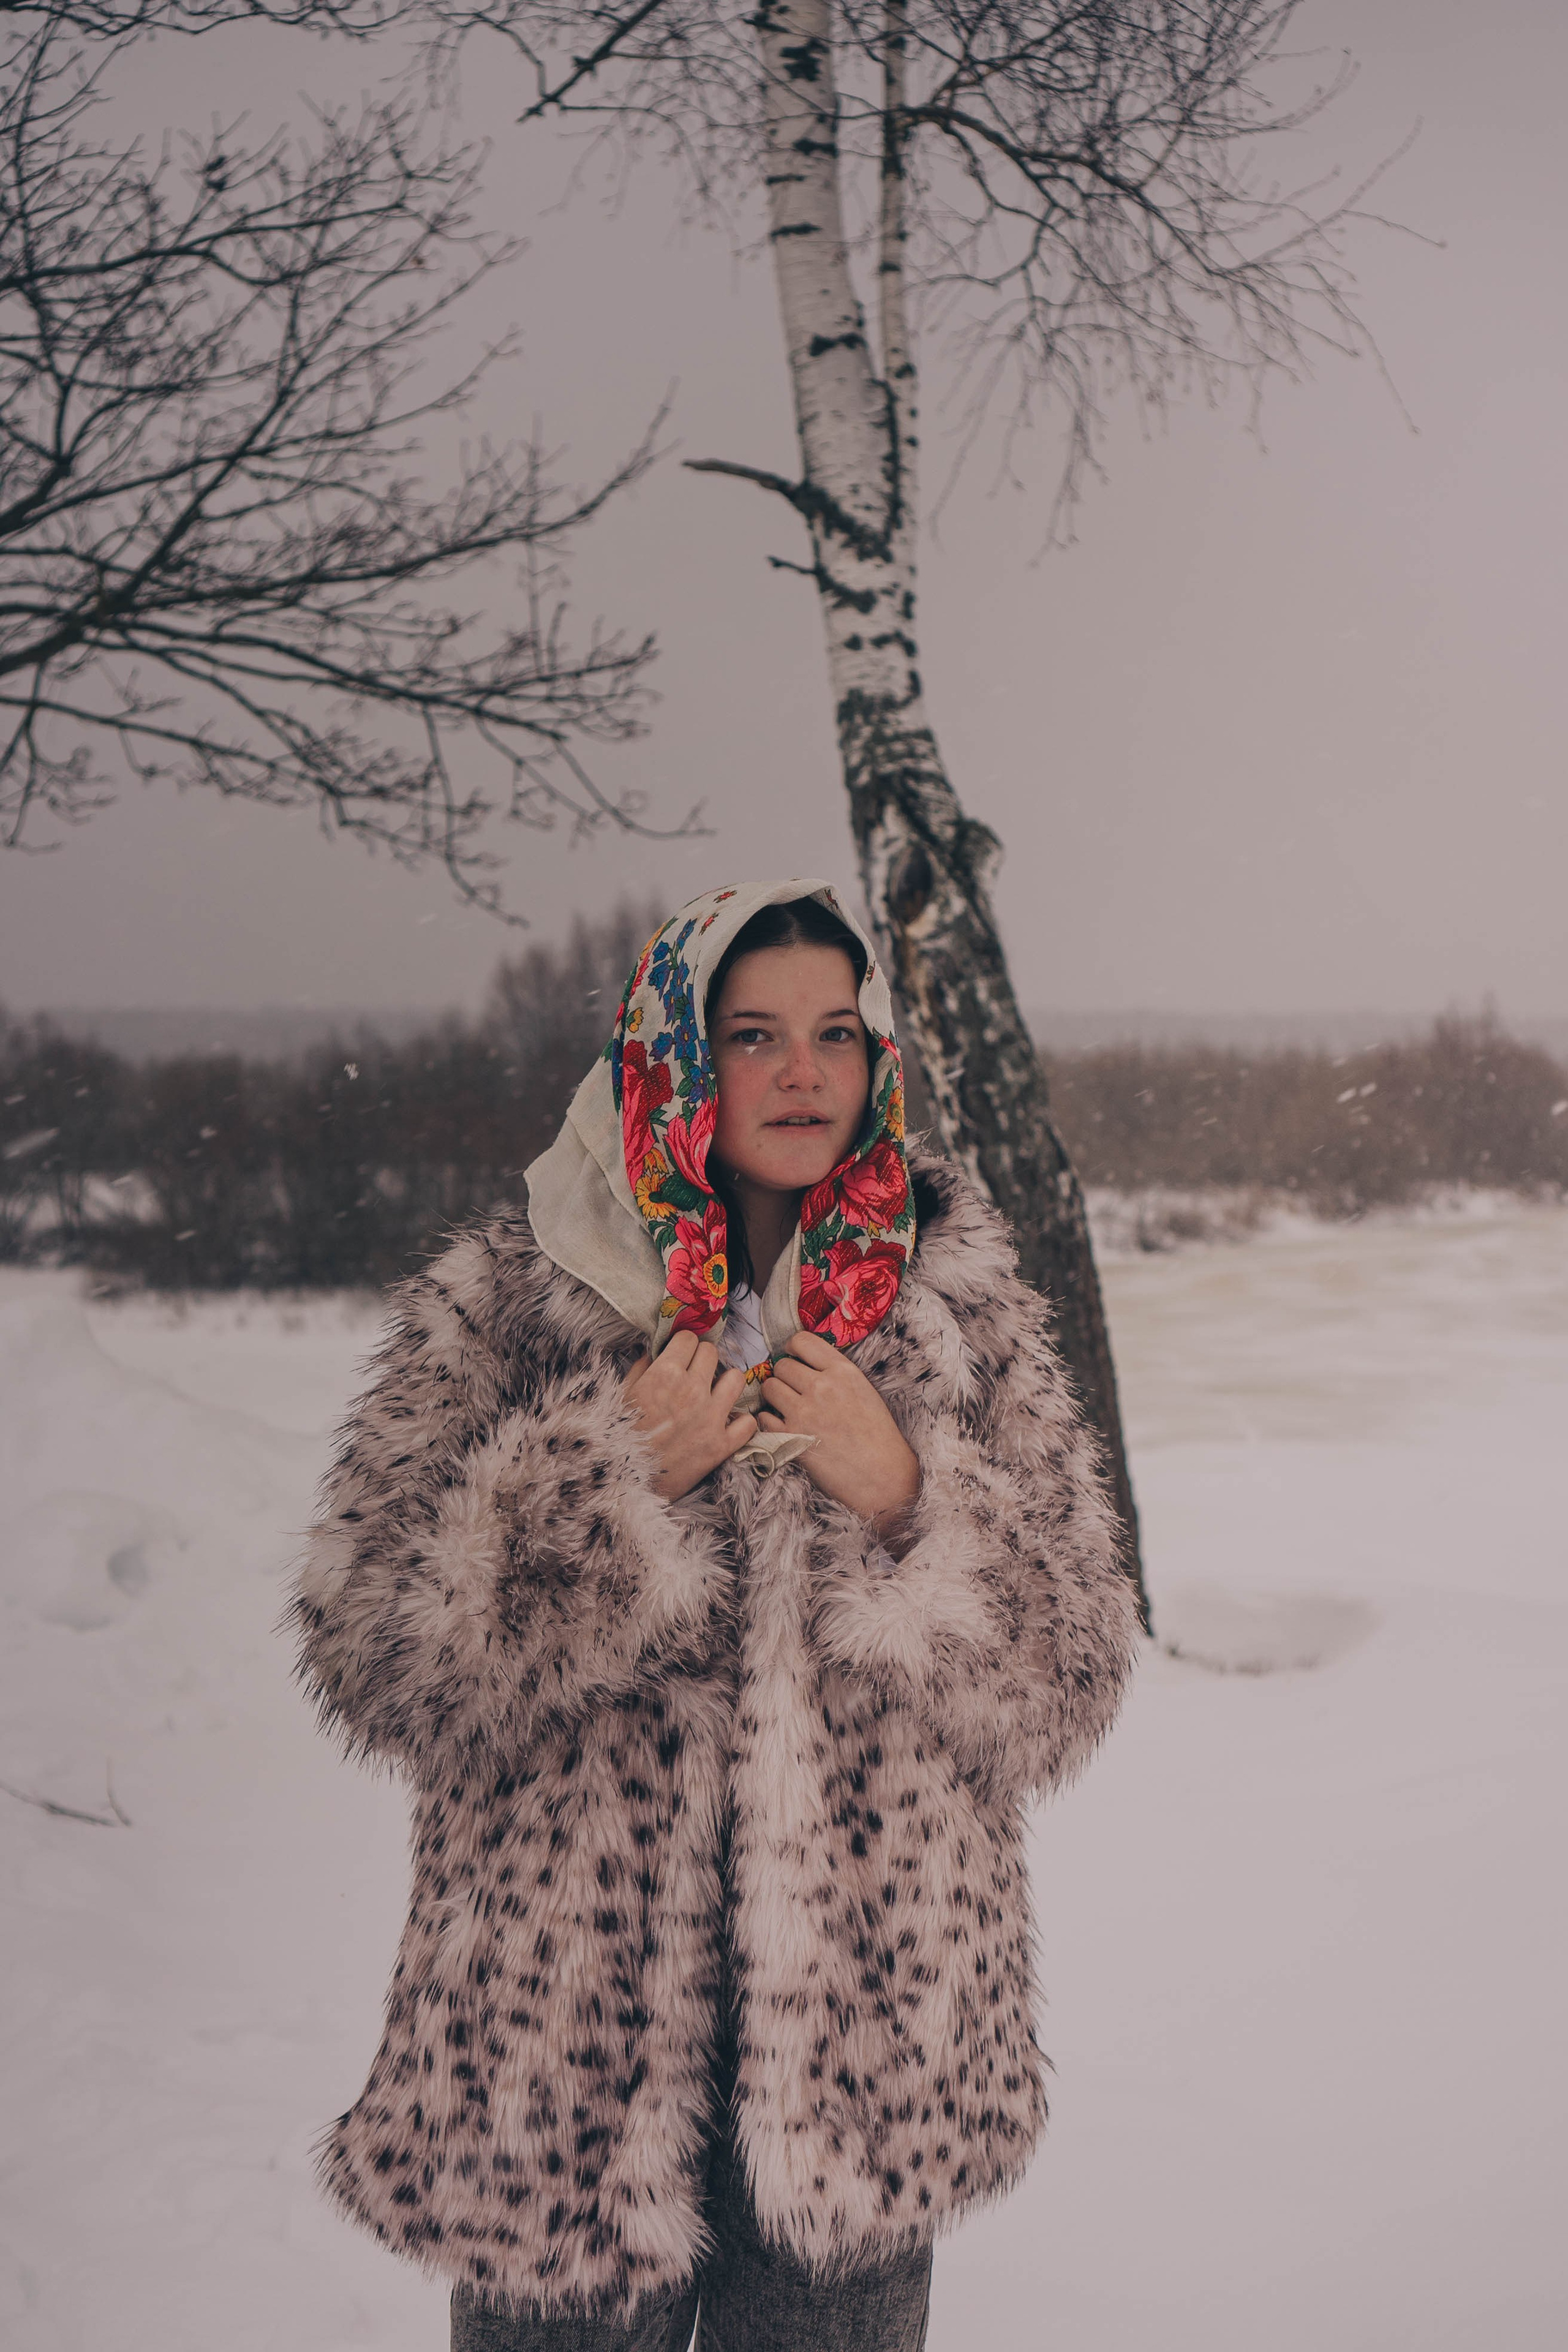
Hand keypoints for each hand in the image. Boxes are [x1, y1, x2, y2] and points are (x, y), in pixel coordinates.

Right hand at [623, 1332, 758, 1501]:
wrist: (622, 1484)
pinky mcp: (721, 1446)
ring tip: (714, 1394)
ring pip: (736, 1379)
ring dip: (725, 1383)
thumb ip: (640, 1370)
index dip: (683, 1346)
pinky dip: (740, 1423)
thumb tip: (654, 1353)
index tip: (679, 1356)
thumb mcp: (621, 1397)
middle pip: (711, 1353)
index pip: (689, 1339)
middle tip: (694, 1374)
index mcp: (664, 1374)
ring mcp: (710, 1417)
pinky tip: (727, 1424)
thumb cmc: (616, 1438)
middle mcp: (692, 1390)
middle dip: (702, 1360)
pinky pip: (748, 1423)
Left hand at [758, 1331, 920, 1536]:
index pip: (802, 1341)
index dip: (792, 1349)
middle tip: (794, 1390)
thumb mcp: (863, 1389)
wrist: (882, 1475)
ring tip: (787, 1407)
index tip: (794, 1359)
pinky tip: (784, 1426)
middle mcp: (821, 1386)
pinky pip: (763, 1417)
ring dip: (774, 1396)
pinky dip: (769, 1420)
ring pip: (769, 1387)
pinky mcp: (790, 1437)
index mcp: (842, 1370)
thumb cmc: (877, 1434)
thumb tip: (806, 1362)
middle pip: (782, 1365)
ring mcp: (803, 1411)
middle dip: (785, 1376)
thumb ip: (835, 1372)